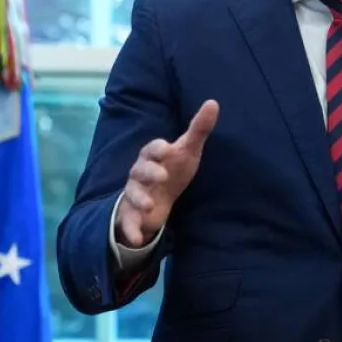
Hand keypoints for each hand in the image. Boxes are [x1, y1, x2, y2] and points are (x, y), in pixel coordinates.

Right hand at [116, 100, 218, 247]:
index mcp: (152, 157)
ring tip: (150, 206)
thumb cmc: (173, 170)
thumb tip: (213, 102)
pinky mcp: (132, 215)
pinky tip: (138, 239)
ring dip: (139, 199)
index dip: (157, 148)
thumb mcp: (188, 151)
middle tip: (161, 176)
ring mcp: (134, 194)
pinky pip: (127, 222)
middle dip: (148, 172)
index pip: (152, 148)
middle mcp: (139, 174)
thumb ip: (198, 129)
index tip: (167, 148)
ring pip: (132, 195)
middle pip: (139, 170)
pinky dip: (131, 230)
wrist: (157, 198)